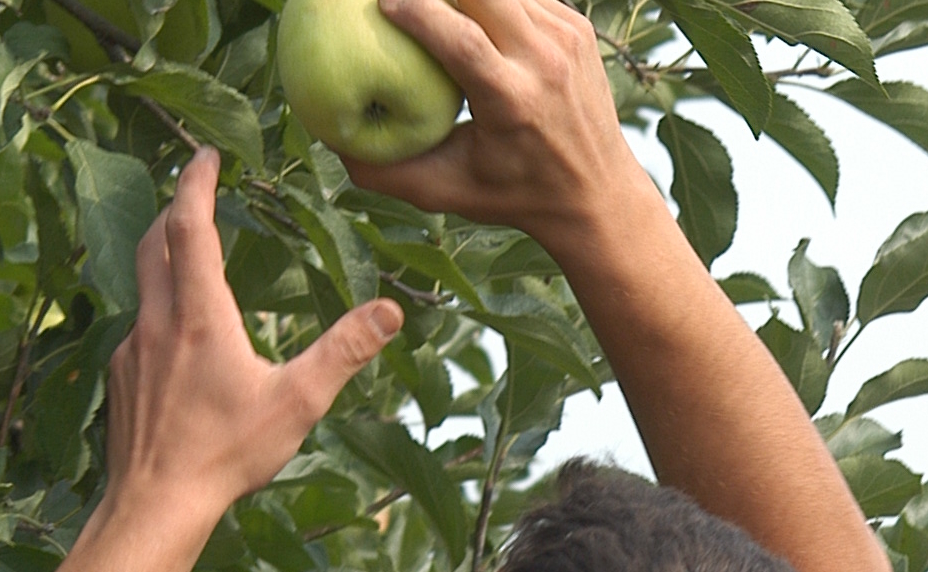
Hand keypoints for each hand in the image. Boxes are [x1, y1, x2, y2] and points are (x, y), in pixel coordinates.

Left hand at [104, 148, 403, 526]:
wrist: (155, 504)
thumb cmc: (226, 453)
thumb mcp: (298, 402)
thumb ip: (343, 352)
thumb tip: (389, 311)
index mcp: (200, 315)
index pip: (190, 227)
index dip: (196, 184)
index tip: (206, 156)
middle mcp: (158, 322)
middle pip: (155, 242)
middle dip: (175, 209)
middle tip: (196, 192)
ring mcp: (131, 349)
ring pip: (142, 285)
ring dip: (164, 259)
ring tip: (190, 258)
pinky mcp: (120, 378)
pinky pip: (137, 330)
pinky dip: (158, 315)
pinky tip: (179, 344)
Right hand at [345, 0, 651, 250]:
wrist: (598, 193)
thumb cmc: (512, 195)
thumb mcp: (447, 192)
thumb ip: (386, 171)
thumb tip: (330, 140)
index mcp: (514, 101)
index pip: (463, 38)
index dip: (420, 11)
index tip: (383, 2)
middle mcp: (545, 62)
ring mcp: (567, 38)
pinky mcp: (577, 26)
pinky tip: (460, 3)